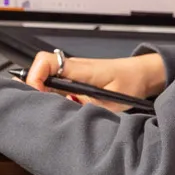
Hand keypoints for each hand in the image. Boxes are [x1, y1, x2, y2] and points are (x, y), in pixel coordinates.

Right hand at [24, 51, 165, 108]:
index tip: (38, 96)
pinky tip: (56, 110)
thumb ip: (87, 106)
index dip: (35, 77)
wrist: (142, 75)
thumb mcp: (110, 101)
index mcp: (79, 69)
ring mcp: (72, 74)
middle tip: (36, 109)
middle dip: (32, 89)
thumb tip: (68, 112)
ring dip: (42, 94)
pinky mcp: (75, 82)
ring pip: (46, 79)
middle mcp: (71, 69)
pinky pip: (56, 85)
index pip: (46, 62)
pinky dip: (51, 97)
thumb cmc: (129, 84)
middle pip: (40, 71)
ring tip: (46, 112)